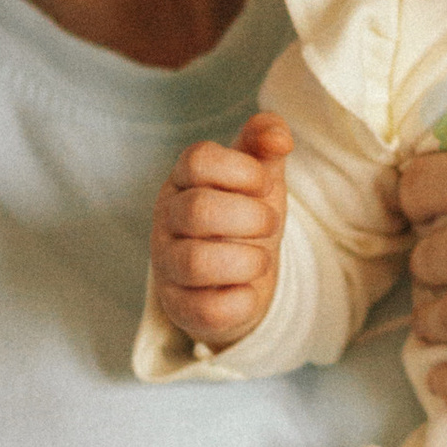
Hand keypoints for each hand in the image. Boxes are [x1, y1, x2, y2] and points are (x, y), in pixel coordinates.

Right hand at [152, 113, 291, 349]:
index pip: (197, 159)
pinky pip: (208, 310)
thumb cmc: (244, 219)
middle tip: (269, 224)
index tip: (262, 184)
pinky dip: (241, 300)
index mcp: (183, 180)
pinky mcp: (180, 307)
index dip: (242, 170)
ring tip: (261, 259)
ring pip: (196, 263)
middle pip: (198, 210)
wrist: (238, 278)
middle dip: (249, 217)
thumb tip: (279, 135)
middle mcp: (167, 220)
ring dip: (247, 260)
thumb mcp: (257, 177)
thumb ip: (264, 143)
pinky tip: (249, 290)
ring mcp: (167, 265)